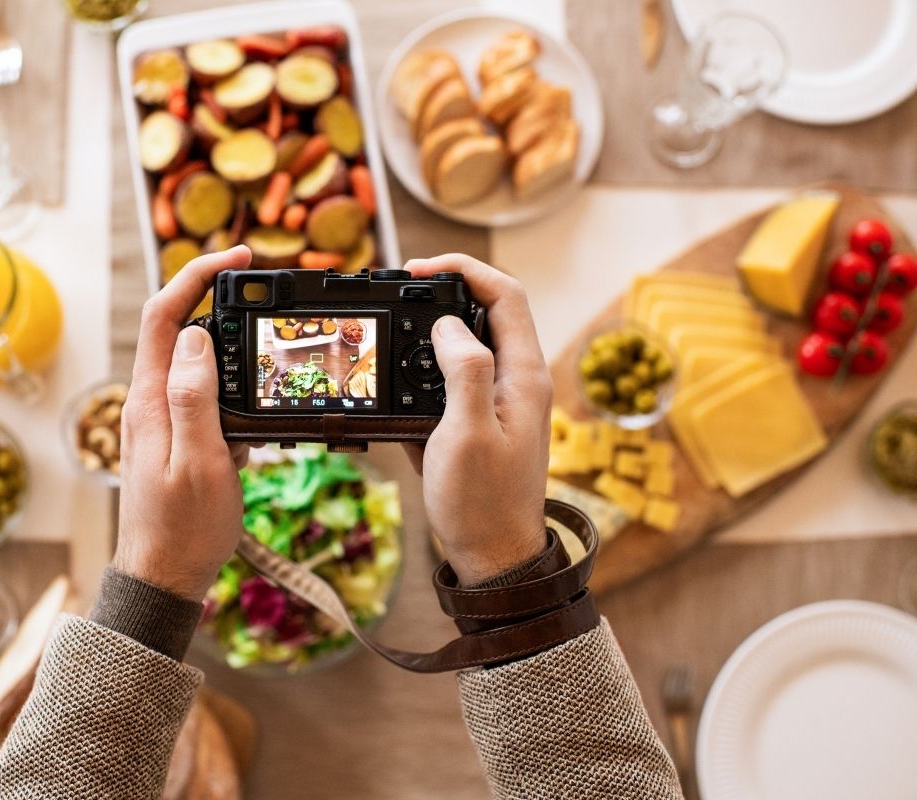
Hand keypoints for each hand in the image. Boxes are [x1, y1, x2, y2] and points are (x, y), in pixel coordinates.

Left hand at [115, 246, 251, 601]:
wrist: (164, 577)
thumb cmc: (184, 528)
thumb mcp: (199, 460)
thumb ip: (194, 396)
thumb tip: (195, 335)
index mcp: (149, 399)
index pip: (166, 315)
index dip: (198, 275)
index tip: (240, 256)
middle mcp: (146, 401)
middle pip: (175, 327)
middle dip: (215, 296)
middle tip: (261, 288)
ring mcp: (157, 419)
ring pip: (189, 359)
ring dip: (224, 340)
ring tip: (262, 340)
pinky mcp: (171, 437)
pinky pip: (198, 393)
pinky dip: (227, 384)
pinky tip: (250, 403)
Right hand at [403, 254, 551, 584]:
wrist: (494, 559)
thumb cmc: (483, 503)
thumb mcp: (466, 432)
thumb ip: (463, 370)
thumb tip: (448, 323)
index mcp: (524, 375)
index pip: (504, 294)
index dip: (463, 270)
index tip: (419, 268)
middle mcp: (519, 381)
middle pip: (488, 311)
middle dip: (445, 290)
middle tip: (402, 289)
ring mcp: (502, 401)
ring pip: (470, 343)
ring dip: (433, 329)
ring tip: (395, 326)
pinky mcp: (482, 422)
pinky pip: (456, 378)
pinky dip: (428, 368)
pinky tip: (401, 378)